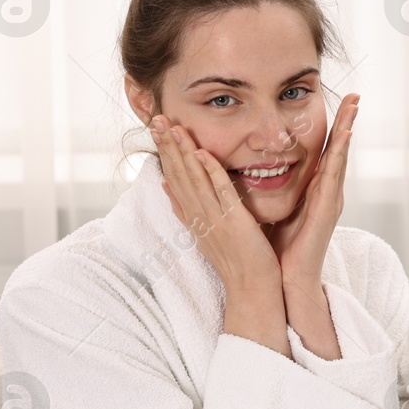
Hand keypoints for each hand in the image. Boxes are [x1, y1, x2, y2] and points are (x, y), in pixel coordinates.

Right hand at [151, 115, 280, 294]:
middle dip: (166, 146)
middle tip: (155, 118)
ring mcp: (214, 219)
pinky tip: (201, 152)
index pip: (173, 178)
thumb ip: (185, 209)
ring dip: (181, 152)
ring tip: (170, 126)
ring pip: (193, 179)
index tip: (156, 129)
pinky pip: (220, 192)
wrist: (252, 289)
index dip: (164, 152)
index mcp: (192, 217)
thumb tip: (166, 187)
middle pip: (177, 175)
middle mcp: (198, 216)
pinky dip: (209, 171)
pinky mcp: (233, 222)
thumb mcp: (205, 232)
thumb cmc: (235, 262)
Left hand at [267, 94, 357, 289]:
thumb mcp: (270, 208)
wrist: (283, 281)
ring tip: (354, 107)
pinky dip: (339, 156)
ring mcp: (330, 201)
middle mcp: (326, 193)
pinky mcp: (327, 211)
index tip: (337, 101)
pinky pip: (333, 177)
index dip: (331, 127)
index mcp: (313, 191)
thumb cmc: (275, 249)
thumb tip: (246, 168)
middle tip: (355, 95)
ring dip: (348, 131)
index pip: (322, 151)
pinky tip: (344, 137)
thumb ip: (267, 189)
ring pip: (340, 158)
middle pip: (337, 150)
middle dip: (347, 121)